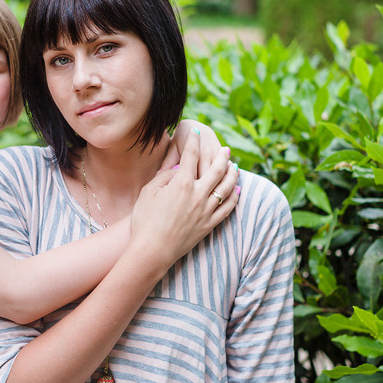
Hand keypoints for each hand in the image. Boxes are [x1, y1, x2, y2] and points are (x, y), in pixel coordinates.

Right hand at [130, 129, 238, 266]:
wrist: (152, 250)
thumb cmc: (144, 220)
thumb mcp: (148, 193)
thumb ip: (163, 177)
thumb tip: (177, 169)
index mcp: (181, 183)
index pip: (190, 155)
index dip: (193, 140)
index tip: (196, 131)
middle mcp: (197, 194)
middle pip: (216, 169)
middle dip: (222, 156)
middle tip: (225, 149)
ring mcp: (206, 210)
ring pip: (227, 187)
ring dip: (233, 174)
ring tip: (235, 166)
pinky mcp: (209, 225)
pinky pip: (228, 208)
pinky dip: (235, 197)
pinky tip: (237, 190)